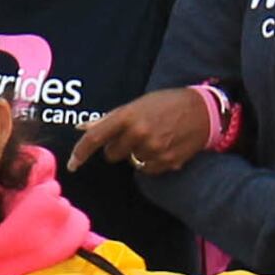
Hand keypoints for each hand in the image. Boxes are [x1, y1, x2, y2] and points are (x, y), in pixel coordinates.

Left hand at [76, 86, 212, 175]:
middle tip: (135, 134)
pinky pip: (147, 170)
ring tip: (154, 138)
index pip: (95, 138)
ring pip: (131, 162)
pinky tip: (164, 147)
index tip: (72, 164)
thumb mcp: (137, 105)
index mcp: (128, 116)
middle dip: (118, 147)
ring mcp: (153, 149)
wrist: (203, 111)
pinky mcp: (166, 162)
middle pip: (111, 154)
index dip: (80, 153)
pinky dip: (151, 162)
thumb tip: (81, 128)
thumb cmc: (166, 103)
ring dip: (137, 154)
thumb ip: (109, 119)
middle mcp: (138, 134)